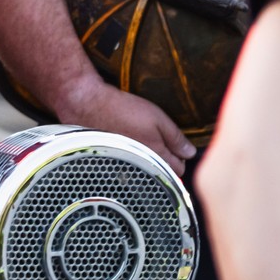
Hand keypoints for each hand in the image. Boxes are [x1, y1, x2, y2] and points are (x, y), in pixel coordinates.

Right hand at [54, 77, 196, 173]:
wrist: (88, 106)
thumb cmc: (123, 110)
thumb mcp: (157, 119)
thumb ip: (175, 138)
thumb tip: (190, 153)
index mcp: (155, 155)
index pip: (178, 170)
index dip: (182, 158)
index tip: (179, 148)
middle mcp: (140, 166)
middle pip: (163, 173)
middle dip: (169, 162)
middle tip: (165, 144)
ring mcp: (125, 166)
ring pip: (146, 171)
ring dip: (151, 161)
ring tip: (146, 142)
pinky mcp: (112, 164)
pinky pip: (130, 168)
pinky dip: (135, 160)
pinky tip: (131, 146)